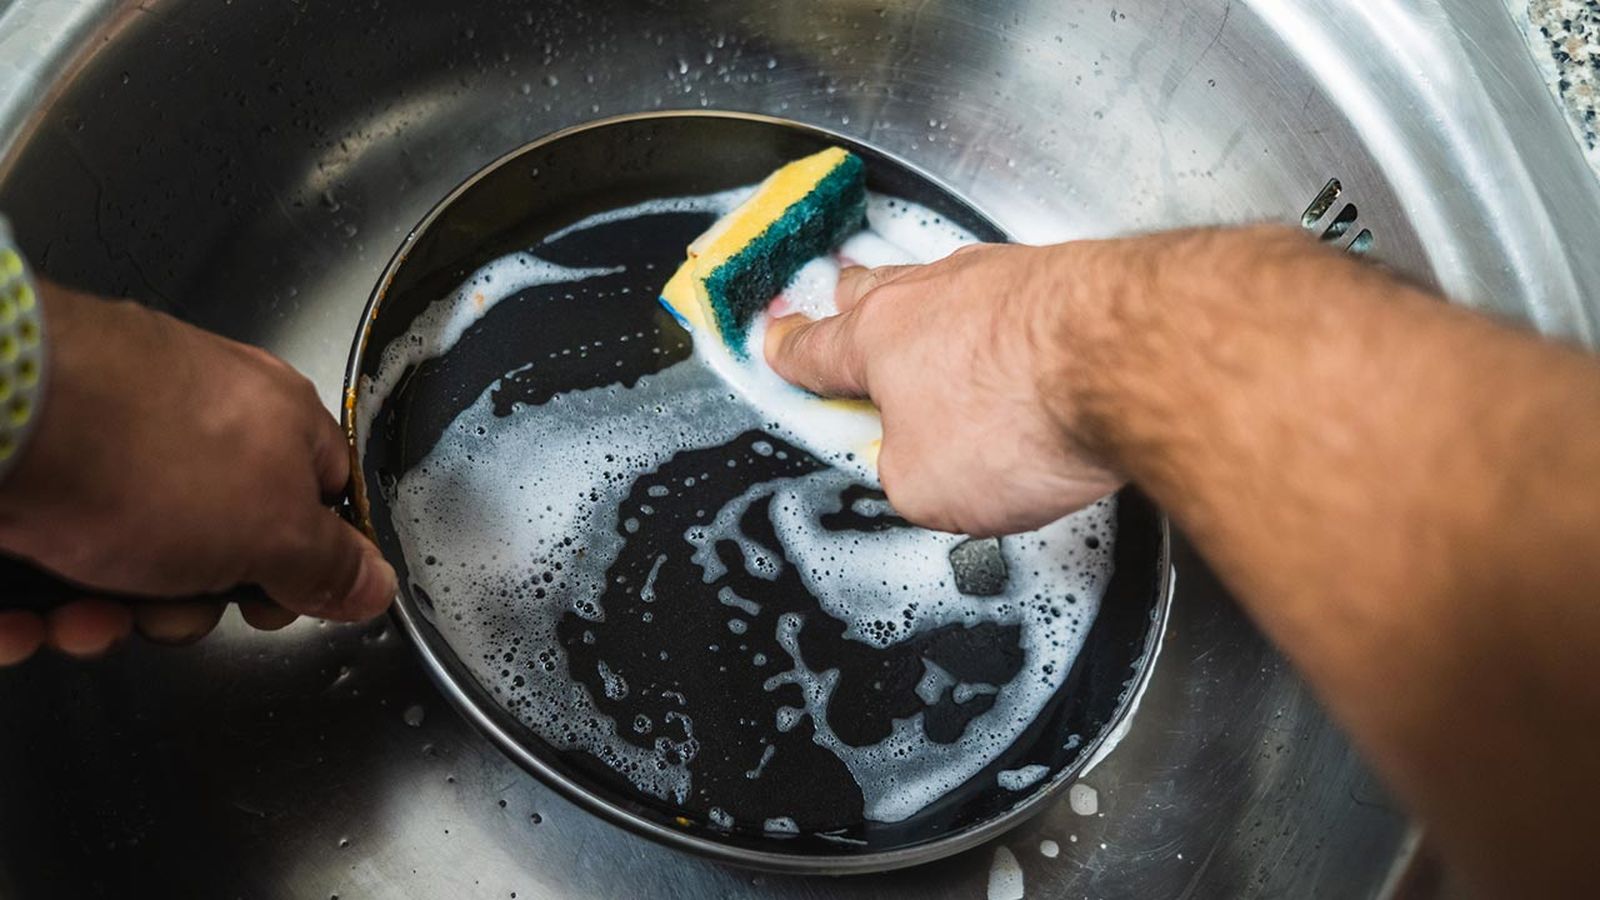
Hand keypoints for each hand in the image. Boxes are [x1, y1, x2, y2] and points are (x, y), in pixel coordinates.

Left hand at [0, 283, 395, 664]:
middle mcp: (195, 423)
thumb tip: (374, 585)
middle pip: (218, 544)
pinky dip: (39, 604)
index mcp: (275, 420)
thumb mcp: (275, 533)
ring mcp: (108, 443)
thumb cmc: (146, 455)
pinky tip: (24, 619)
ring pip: (127, 562)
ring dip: (107, 616)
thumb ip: (331, 567)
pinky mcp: (35, 473)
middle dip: (190, 605)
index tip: (283, 603)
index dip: (308, 564)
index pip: (322, 496)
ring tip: (80, 619)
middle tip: (171, 611)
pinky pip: (51, 560)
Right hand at [764, 242, 1124, 535]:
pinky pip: (1017, 300)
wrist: (1136, 361)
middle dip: (855, 309)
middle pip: (875, 293)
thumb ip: (904, 473)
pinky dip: (1011, 327)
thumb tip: (919, 463)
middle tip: (849, 320)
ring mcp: (1004, 276)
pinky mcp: (1069, 280)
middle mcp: (934, 292)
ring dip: (940, 316)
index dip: (789, 354)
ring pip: (948, 289)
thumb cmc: (1024, 416)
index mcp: (876, 338)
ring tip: (946, 347)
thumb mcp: (926, 488)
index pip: (814, 347)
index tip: (778, 345)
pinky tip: (1028, 357)